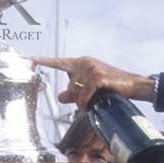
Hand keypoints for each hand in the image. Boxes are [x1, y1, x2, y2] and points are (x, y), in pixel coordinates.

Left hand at [35, 55, 152, 107]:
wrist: (133, 85)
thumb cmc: (112, 87)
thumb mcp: (91, 88)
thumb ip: (74, 92)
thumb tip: (60, 97)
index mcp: (81, 63)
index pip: (59, 63)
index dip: (45, 62)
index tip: (31, 59)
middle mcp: (84, 63)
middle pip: (69, 88)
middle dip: (78, 98)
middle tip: (92, 98)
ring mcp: (90, 68)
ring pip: (76, 94)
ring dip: (84, 102)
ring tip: (97, 99)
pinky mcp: (97, 76)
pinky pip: (84, 96)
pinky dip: (87, 103)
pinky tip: (93, 103)